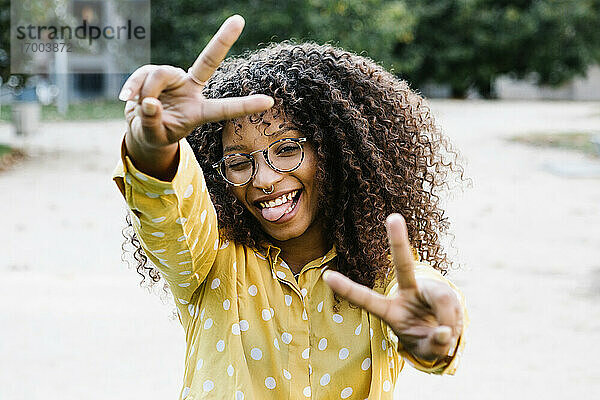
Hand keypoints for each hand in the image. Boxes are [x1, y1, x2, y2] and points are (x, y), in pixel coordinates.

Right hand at [120, 15, 273, 148]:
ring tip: (139, 108)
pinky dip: (133, 86)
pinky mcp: (156, 73)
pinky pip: (143, 73)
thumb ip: (152, 122)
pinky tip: (127, 98)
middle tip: (239, 20)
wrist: (141, 128)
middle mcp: (191, 90)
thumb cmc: (154, 136)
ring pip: (160, 73)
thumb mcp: (153, 137)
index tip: (269, 101)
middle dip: (222, 40)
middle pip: (207, 61)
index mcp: (199, 112)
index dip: (245, 105)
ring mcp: (175, 79)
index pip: (225, 109)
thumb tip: (149, 103)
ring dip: (145, 89)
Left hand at [323, 213, 462, 361]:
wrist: (444, 337)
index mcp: (390, 310)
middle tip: (393, 217)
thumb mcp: (424, 351)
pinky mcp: (445, 292)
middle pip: (403, 265)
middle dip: (398, 241)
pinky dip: (455, 324)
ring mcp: (427, 290)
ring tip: (444, 336)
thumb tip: (444, 332)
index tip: (327, 276)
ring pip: (442, 299)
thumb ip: (433, 345)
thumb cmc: (425, 342)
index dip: (348, 289)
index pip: (367, 299)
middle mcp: (407, 293)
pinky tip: (452, 329)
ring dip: (448, 323)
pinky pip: (454, 306)